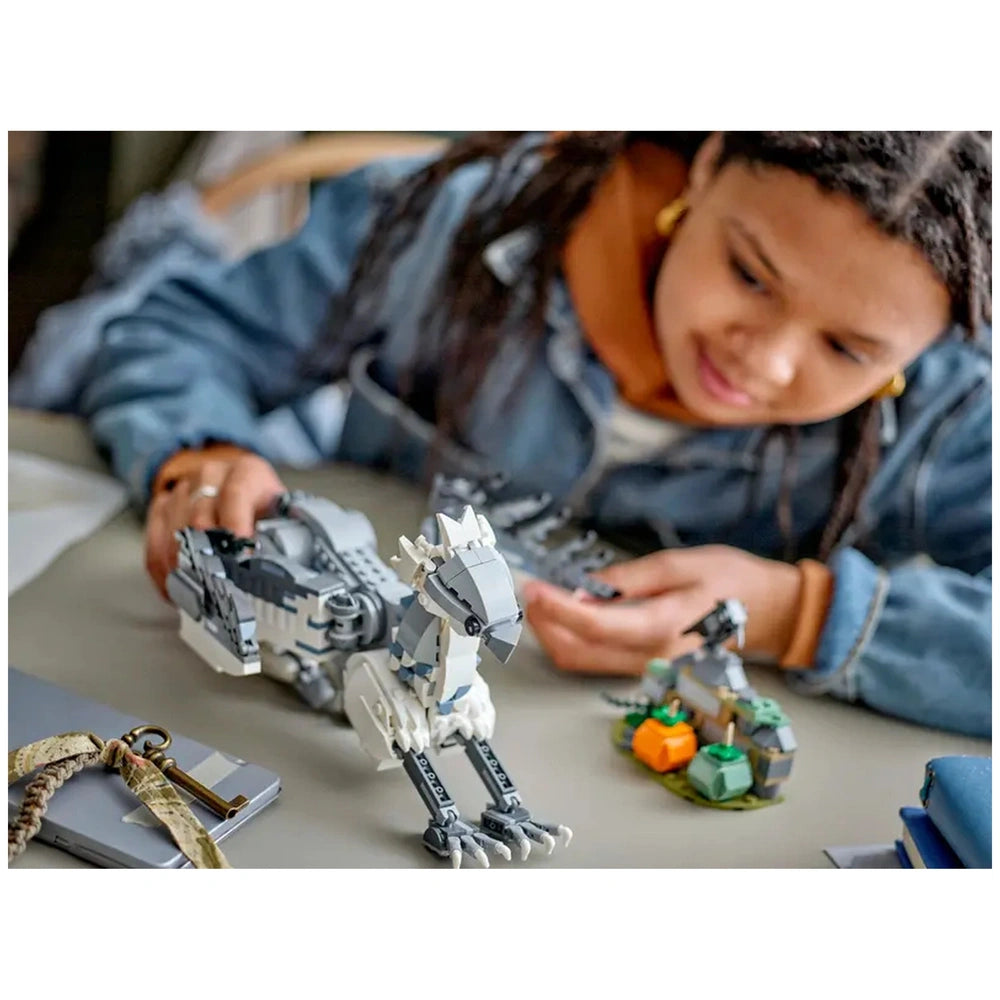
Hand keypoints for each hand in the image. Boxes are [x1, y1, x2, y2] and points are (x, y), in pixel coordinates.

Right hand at [145, 451, 286, 598]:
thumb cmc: (261, 504)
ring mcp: (181, 490)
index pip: (235, 495)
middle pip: (199, 518)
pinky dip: (164, 573)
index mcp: (245, 472)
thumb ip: (282, 533)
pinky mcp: (160, 508)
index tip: (241, 557)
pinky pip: (154, 545)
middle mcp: (209, 476)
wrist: (234, 482)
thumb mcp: (281, 511)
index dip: (235, 526)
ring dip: (185, 569)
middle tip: (220, 589)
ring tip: (200, 597)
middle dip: (209, 557)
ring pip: (173, 534)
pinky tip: (178, 592)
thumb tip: (283, 568)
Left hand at [522, 545, 802, 675]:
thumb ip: (628, 579)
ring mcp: (647, 669)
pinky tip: (568, 613)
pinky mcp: (643, 669)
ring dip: (553, 632)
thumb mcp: (679, 564)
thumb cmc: (730, 582)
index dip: (556, 607)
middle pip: (577, 652)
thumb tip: (584, 590)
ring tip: (544, 598)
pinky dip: (572, 638)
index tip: (533, 587)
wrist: (767, 613)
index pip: (595, 625)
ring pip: (581, 661)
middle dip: (544, 623)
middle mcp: (652, 658)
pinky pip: (595, 660)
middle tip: (530, 591)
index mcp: (664, 628)